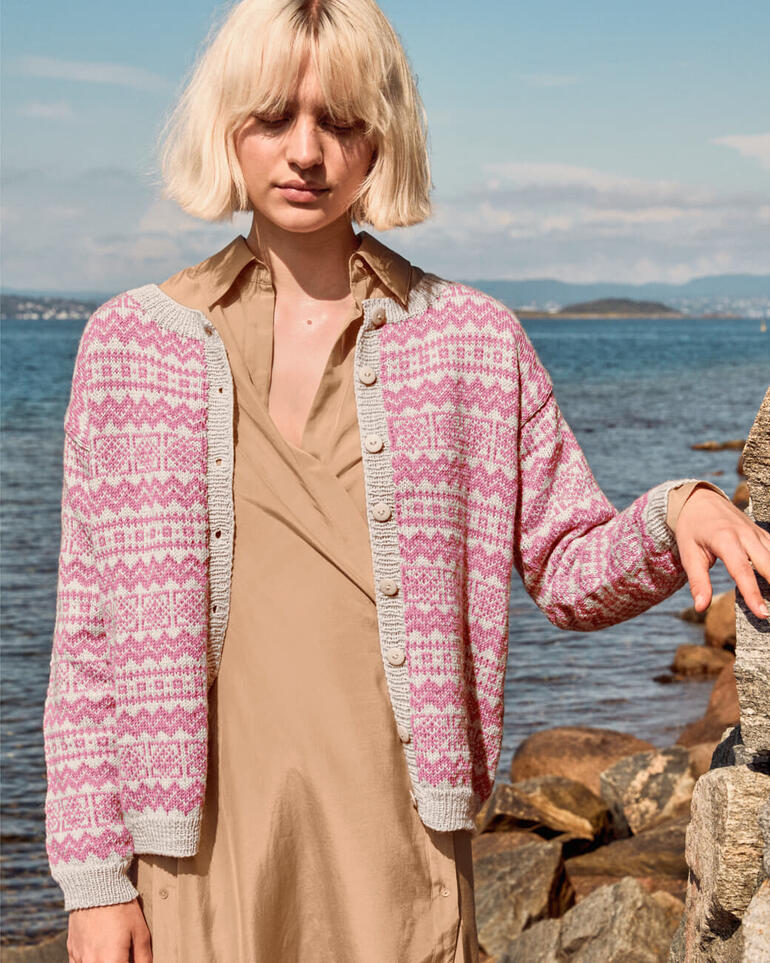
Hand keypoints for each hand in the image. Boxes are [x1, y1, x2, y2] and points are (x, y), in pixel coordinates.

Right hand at [67, 898, 151, 962]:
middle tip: (124, 952)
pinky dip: (90, 960)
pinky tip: (99, 951)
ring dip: (104, 960)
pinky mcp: (72, 951)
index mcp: (111, 962)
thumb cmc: (121, 907)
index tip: (131, 957)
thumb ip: (143, 956)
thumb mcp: (140, 931)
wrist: (96, 887)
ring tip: (112, 948)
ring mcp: (80, 959)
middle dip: (117, 961)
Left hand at [675, 487, 769, 619]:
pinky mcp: (762, 533)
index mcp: (725, 539)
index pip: (742, 571)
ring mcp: (756, 532)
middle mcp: (745, 534)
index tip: (762, 613)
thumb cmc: (692, 530)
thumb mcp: (688, 554)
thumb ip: (698, 581)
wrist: (699, 500)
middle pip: (767, 563)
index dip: (753, 593)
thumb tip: (701, 607)